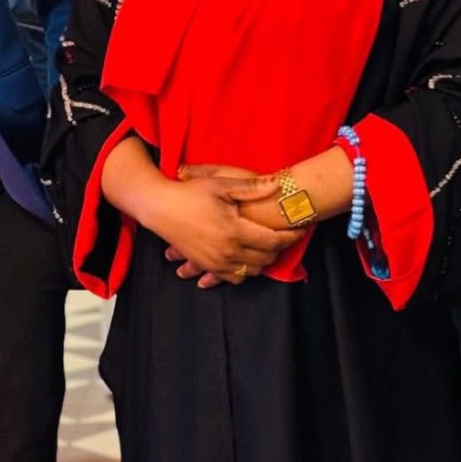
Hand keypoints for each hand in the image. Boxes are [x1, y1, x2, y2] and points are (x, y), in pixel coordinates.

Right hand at [149, 172, 300, 286]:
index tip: (300, 228)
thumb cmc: (190, 193)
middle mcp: (227, 251)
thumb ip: (252, 187)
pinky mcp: (206, 266)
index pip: (273, 241)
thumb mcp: (221, 185)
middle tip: (286, 236)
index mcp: (235, 230)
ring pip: (252, 271)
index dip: (291, 236)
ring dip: (264, 261)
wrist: (160, 208)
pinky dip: (245, 271)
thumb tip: (278, 183)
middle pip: (266, 259)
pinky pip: (233, 277)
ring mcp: (216, 262)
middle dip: (280, 249)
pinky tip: (248, 258)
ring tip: (268, 247)